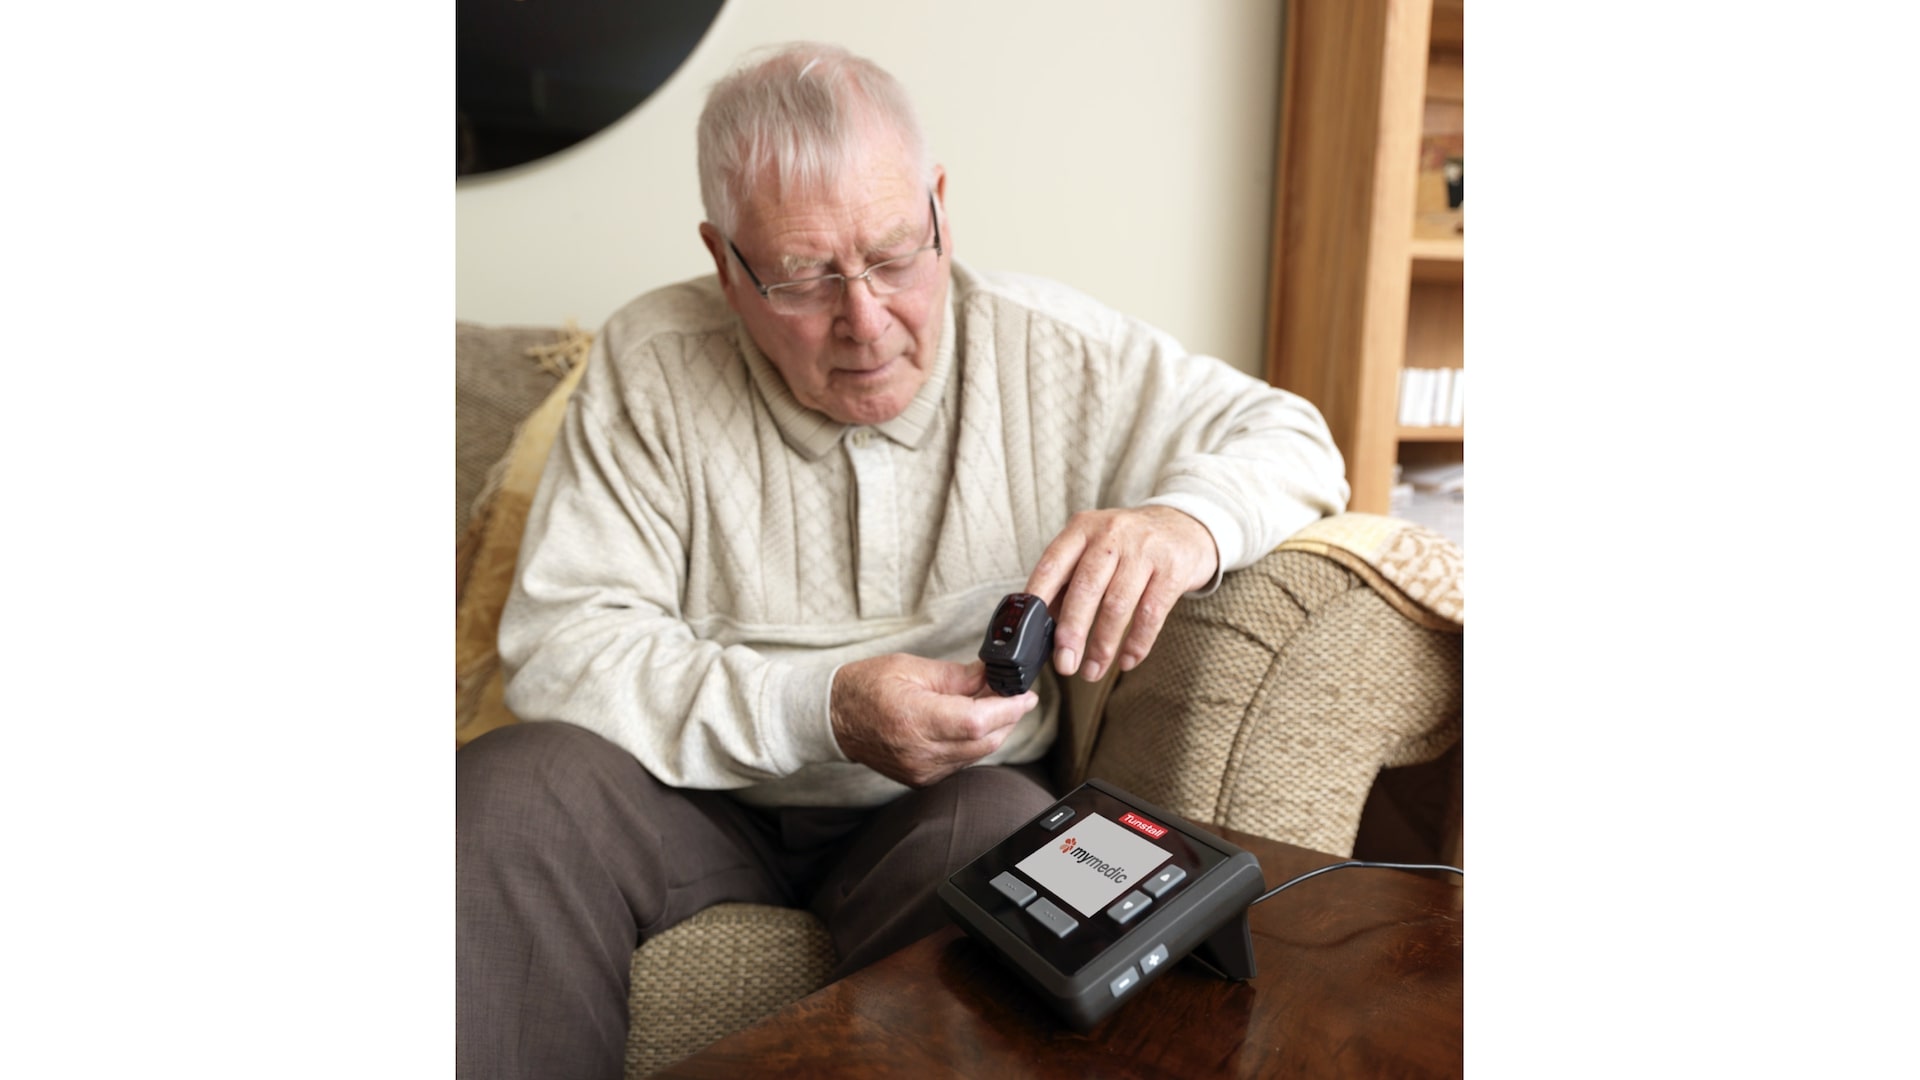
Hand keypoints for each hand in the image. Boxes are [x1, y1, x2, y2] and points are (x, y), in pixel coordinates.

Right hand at [831, 655, 1037, 787]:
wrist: (832, 719)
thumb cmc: (865, 687)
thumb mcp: (911, 668)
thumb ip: (957, 676)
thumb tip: (992, 676)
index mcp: (915, 720)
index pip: (979, 722)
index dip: (1009, 708)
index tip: (1026, 694)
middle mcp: (920, 753)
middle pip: (985, 741)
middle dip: (1007, 717)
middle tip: (1011, 692)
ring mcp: (922, 771)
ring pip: (978, 754)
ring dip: (993, 730)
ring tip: (989, 703)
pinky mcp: (922, 779)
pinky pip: (962, 762)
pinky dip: (974, 742)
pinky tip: (969, 722)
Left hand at [1024, 505, 1217, 682]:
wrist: (1185, 526)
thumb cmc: (1129, 545)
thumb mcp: (1094, 548)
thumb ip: (1069, 580)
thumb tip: (1043, 626)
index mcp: (1082, 529)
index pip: (1052, 565)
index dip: (1037, 600)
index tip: (1028, 633)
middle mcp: (1111, 534)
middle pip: (1085, 588)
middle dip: (1072, 632)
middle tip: (1064, 664)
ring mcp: (1144, 550)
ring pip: (1117, 605)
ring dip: (1102, 646)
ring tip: (1092, 671)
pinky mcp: (1172, 570)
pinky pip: (1151, 615)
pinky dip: (1136, 644)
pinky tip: (1126, 661)